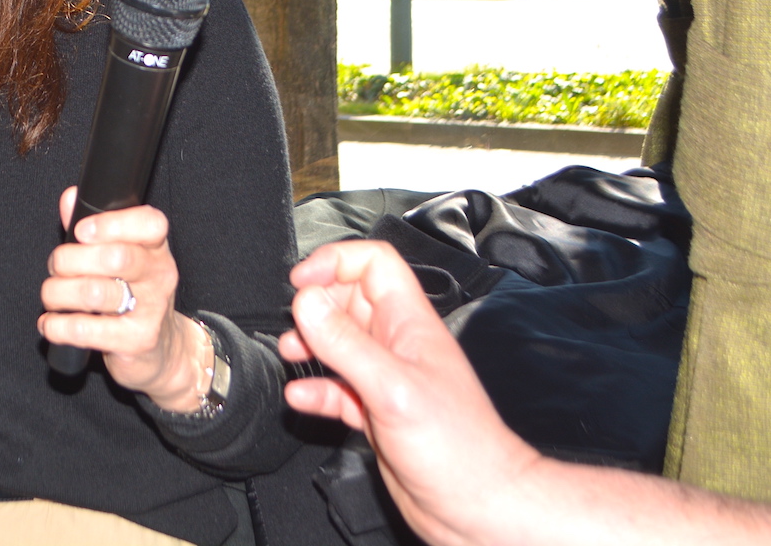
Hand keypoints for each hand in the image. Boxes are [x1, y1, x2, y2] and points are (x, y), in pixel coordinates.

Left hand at [38, 186, 210, 411]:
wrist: (161, 350)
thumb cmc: (133, 296)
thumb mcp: (120, 257)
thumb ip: (94, 228)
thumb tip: (69, 198)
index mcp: (156, 248)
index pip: (150, 224)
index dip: (111, 224)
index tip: (81, 231)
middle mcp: (159, 275)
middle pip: (114, 257)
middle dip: (69, 260)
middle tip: (56, 267)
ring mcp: (151, 310)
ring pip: (94, 292)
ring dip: (58, 292)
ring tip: (52, 296)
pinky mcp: (136, 341)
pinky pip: (86, 330)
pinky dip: (58, 326)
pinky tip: (51, 324)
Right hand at [280, 240, 542, 545]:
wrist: (478, 507)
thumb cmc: (459, 449)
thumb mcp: (393, 388)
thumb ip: (346, 344)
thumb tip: (307, 302)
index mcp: (411, 324)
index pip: (374, 265)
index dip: (336, 262)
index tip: (302, 283)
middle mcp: (398, 345)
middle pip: (350, 300)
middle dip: (316, 307)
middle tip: (296, 327)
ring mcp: (387, 378)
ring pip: (340, 344)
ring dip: (311, 346)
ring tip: (292, 356)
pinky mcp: (376, 412)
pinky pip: (337, 389)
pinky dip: (316, 389)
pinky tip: (302, 398)